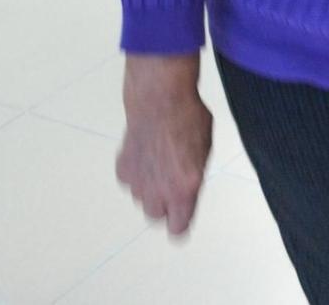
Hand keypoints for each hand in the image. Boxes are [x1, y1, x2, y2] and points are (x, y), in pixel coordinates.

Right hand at [116, 53, 212, 236]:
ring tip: (159, 160)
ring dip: (149, 187)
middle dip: (164, 204)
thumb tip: (186, 189)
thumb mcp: (205, 151)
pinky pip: (131, 181)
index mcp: (185, 190)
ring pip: (142, 198)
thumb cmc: (188, 120)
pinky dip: (137, 172)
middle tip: (170, 183)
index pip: (178, 229)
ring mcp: (138, 183)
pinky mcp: (123, 171)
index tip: (181, 215)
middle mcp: (159, 192)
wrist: (160, 99)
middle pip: (157, 216)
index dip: (180, 221)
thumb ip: (193, 177)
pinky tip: (146, 152)